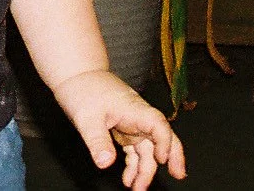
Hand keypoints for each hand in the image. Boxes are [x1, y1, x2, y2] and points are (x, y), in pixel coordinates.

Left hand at [50, 69, 184, 189]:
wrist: (75, 75)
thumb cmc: (83, 89)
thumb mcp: (86, 117)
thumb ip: (97, 140)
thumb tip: (105, 163)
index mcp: (134, 109)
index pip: (158, 124)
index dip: (165, 141)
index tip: (161, 159)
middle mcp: (138, 117)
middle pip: (162, 137)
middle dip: (172, 156)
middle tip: (178, 175)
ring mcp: (132, 124)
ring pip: (147, 149)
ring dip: (146, 170)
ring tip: (138, 190)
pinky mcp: (123, 130)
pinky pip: (135, 151)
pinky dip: (134, 165)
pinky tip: (129, 180)